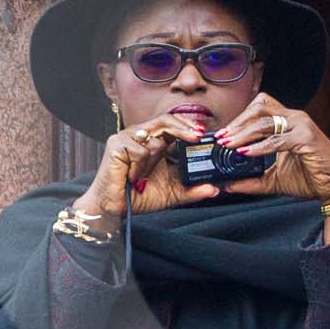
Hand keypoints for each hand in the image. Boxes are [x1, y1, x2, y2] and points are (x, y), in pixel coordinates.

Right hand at [74, 113, 220, 224]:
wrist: (114, 208)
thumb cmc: (139, 197)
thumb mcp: (172, 193)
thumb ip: (192, 190)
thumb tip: (214, 189)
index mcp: (154, 141)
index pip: (173, 123)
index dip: (188, 124)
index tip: (203, 133)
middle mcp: (140, 135)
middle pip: (165, 120)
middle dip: (184, 127)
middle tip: (197, 137)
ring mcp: (126, 138)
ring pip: (154, 141)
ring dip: (154, 163)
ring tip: (143, 177)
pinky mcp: (116, 145)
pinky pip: (140, 152)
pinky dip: (140, 168)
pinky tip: (132, 177)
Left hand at [214, 95, 329, 206]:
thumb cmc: (311, 178)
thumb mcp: (274, 179)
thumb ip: (251, 180)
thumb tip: (227, 185)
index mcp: (288, 122)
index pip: (259, 108)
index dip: (239, 118)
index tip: (222, 134)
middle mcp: (295, 118)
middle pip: (260, 107)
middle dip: (238, 122)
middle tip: (222, 138)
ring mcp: (302, 125)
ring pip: (266, 121)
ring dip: (244, 133)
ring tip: (229, 145)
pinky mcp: (307, 138)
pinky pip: (277, 139)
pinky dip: (259, 147)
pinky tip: (246, 153)